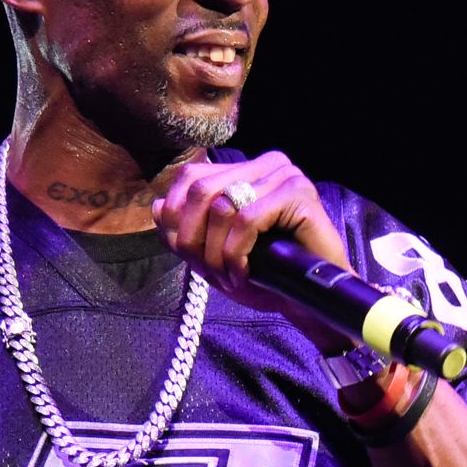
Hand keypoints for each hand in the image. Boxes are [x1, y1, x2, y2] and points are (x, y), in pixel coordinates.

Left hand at [151, 151, 355, 350]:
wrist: (309, 302)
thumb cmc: (267, 278)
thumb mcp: (214, 255)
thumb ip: (184, 231)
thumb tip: (156, 208)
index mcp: (246, 170)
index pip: (191, 176)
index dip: (176, 216)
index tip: (187, 254)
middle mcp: (265, 164)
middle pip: (201, 188)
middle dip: (192, 237)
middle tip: (208, 271)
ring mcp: (284, 175)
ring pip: (221, 206)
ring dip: (216, 252)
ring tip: (230, 278)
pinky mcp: (298, 193)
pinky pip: (246, 220)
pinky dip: (236, 254)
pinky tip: (244, 274)